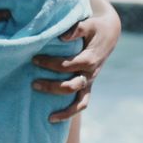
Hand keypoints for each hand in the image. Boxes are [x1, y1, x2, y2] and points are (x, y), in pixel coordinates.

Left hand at [32, 4, 120, 122]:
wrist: (109, 34)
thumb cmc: (94, 27)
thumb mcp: (88, 24)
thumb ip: (76, 29)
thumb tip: (63, 37)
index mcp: (90, 60)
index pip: (67, 66)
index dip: (50, 64)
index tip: (34, 59)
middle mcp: (90, 74)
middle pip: (71, 86)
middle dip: (51, 86)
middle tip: (33, 83)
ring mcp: (89, 82)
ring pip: (78, 100)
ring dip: (63, 107)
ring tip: (46, 112)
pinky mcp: (87, 86)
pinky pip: (81, 103)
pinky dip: (69, 113)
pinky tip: (52, 118)